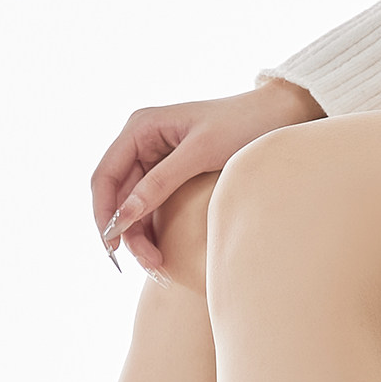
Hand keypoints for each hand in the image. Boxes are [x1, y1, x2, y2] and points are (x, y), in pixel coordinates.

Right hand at [91, 78, 325, 272]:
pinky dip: (152, 230)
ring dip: (139, 237)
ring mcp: (153, 159)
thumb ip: (160, 183)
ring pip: (131, 207)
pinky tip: (162, 251)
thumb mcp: (199, 153)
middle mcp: (140, 142)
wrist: (276, 116)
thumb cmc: (241, 124)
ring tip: (158, 265)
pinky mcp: (169, 175)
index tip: (114, 246)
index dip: (104, 214)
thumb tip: (124, 216)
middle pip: (116, 197)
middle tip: (148, 264)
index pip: (104, 176)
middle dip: (126, 232)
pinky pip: (150, 207)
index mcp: (140, 128)